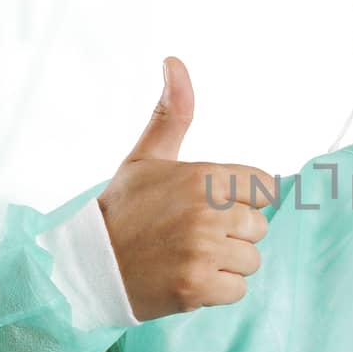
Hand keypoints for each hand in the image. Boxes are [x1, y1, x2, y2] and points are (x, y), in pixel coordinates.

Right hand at [97, 57, 277, 321]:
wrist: (88, 266)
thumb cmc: (123, 210)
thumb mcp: (146, 157)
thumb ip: (172, 112)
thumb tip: (174, 60)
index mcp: (202, 177)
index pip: (264, 188)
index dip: (243, 200)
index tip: (214, 207)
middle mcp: (206, 212)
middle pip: (259, 227)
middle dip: (233, 234)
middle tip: (192, 236)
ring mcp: (203, 252)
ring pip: (251, 260)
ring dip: (225, 264)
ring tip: (188, 257)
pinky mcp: (198, 287)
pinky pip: (238, 290)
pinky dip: (216, 291)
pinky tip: (187, 279)